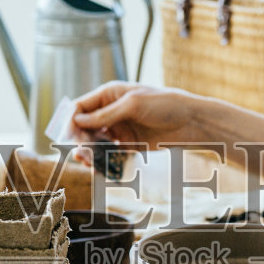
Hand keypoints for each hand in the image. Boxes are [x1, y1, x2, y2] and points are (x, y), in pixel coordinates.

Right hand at [71, 82, 207, 149]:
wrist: (193, 122)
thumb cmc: (165, 104)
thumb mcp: (133, 105)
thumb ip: (105, 114)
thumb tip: (77, 121)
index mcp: (109, 95)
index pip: (80, 107)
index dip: (71, 121)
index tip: (70, 137)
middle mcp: (112, 112)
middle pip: (85, 128)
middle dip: (80, 141)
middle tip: (81, 154)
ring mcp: (120, 129)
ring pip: (96, 143)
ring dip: (89, 153)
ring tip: (88, 162)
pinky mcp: (129, 145)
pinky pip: (111, 155)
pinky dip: (104, 162)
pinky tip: (101, 169)